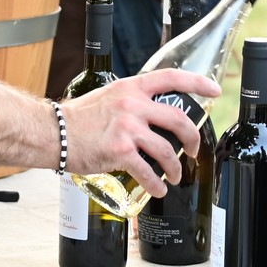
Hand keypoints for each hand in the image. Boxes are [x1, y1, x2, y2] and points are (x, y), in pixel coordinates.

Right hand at [65, 70, 217, 197]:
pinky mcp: (120, 151)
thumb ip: (131, 101)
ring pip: (167, 150)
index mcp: (132, 88)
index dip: (197, 83)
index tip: (213, 91)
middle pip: (178, 119)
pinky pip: (148, 171)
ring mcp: (128, 128)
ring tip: (174, 175)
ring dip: (175, 167)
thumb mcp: (109, 97)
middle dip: (192, 138)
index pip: (171, 77)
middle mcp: (133, 105)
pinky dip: (156, 184)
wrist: (53, 133)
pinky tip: (157, 189)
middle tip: (192, 149)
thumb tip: (151, 114)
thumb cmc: (77, 118)